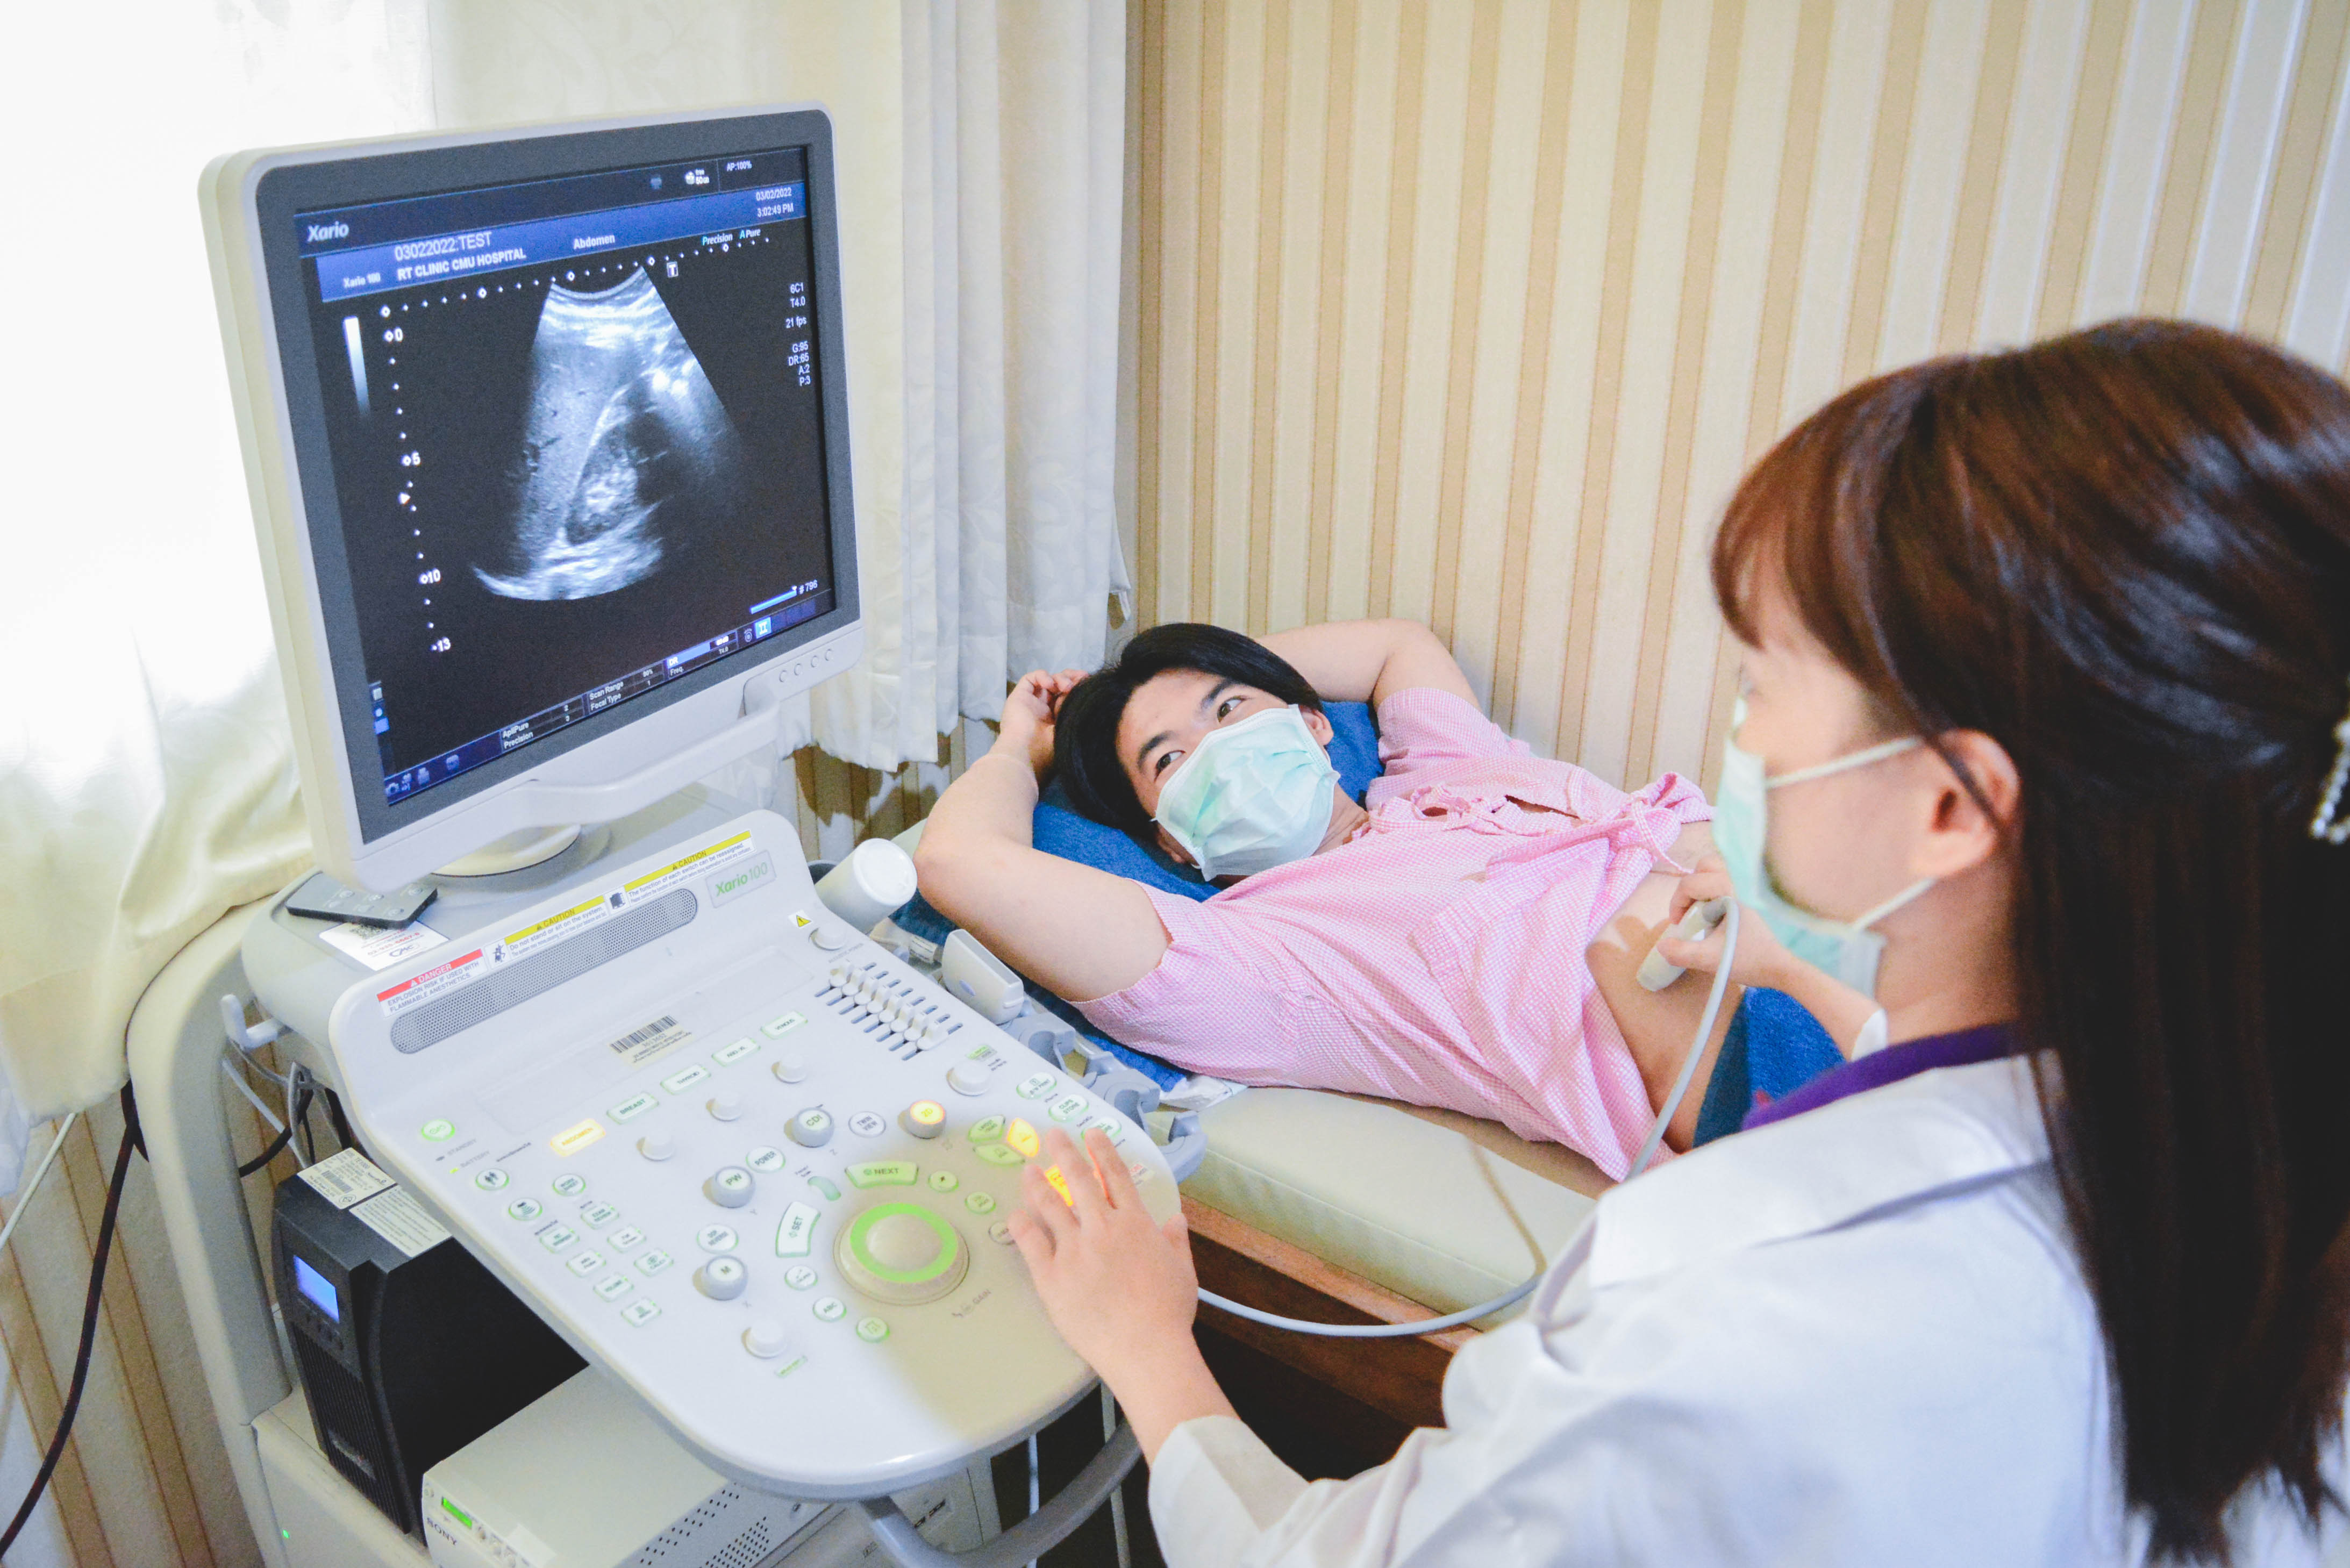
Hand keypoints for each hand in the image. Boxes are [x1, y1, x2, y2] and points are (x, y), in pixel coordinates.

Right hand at [995, 669, 1086, 778]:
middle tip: (1083, 678)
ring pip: (1048, 680)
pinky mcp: (1019, 696)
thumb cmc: (1048, 747)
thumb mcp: (1069, 728)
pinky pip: (1031, 678)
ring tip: (1067, 687)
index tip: (1089, 684)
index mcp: (1056, 720)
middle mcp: (1044, 710)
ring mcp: (1032, 702)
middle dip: (1072, 678)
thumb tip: (1086, 696)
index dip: (1079, 688)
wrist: (1026, 752)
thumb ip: (1076, 711)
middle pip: (1059, 685)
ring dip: (1060, 678)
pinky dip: (1043, 676)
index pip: (1068, 697)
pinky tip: (1050, 685)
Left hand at [1008, 1129, 1198, 1382]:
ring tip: (1026, 1169)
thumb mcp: (1183, 1271)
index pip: (1115, 1176)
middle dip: (1064, 1153)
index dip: (1102, 1151)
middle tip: (1052, 1135)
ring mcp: (1073, 1250)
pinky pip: (1030, 1243)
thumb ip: (1176, 1241)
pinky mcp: (1051, 1276)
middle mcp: (1102, 1227)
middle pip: (1079, 1180)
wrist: (1144, 1348)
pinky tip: (1013, 1214)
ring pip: (1050, 1205)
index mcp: (1135, 1223)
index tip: (1091, 1134)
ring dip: (1037, 1183)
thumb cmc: (1168, 1313)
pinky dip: (1020, 1225)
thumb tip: (1176, 1219)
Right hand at [1653, 855, 1794, 988]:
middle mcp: (1741, 878)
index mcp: (1730, 889)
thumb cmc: (1751, 959)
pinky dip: (1720, 888)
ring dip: (1705, 886)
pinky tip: (1723, 912)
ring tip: (1707, 911)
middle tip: (1693, 913)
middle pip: (1704, 866)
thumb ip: (1682, 952)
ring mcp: (1751, 883)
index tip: (1680, 926)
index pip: (1689, 883)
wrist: (1785, 967)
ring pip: (1718, 869)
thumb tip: (1663, 944)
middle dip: (1691, 889)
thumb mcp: (1711, 959)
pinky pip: (1731, 877)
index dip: (1677, 904)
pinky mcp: (1757, 891)